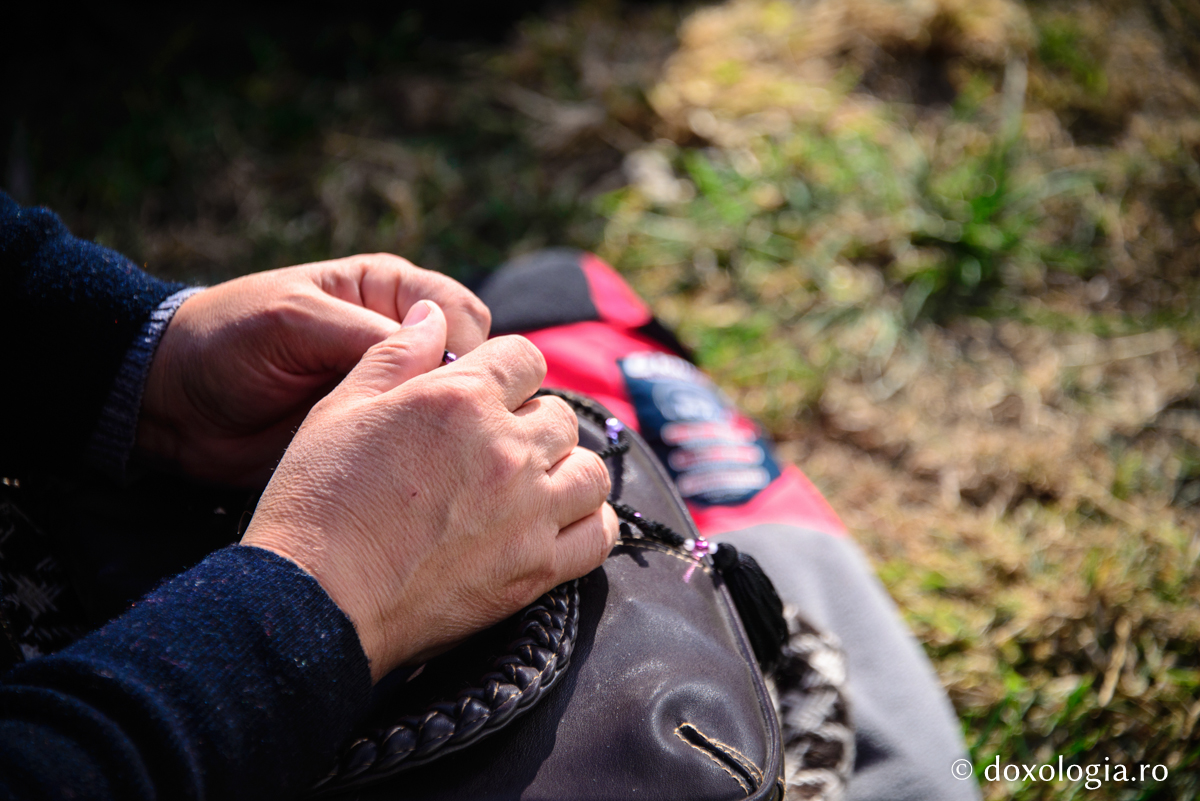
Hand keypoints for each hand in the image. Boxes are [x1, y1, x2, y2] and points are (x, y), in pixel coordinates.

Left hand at [137, 254, 490, 486]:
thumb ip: (366, 333)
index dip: (465, 351)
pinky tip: (420, 478)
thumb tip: (446, 353)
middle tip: (449, 433)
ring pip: (452, 413)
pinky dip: (426, 461)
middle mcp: (401, 339)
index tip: (448, 389)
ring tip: (437, 461)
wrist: (172, 405)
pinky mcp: (377, 437)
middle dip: (466, 398)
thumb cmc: (226, 340)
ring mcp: (391, 391)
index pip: (461, 315)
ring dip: (450, 435)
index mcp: (390, 291)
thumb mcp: (294, 320)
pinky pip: (419, 448)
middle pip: (471, 367)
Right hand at [241, 300, 618, 680]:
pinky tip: (557, 525)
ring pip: (590, 472)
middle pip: (560, 415)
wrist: (315, 602)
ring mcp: (530, 511)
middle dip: (532, 422)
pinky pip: (598, 536)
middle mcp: (508, 449)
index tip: (486, 394)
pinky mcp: (537, 569)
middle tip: (495, 449)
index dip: (506, 371)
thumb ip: (397, 354)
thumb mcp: (341, 407)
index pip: (524, 357)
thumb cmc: (318, 500)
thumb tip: (434, 315)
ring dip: (566, 470)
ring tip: (531, 485)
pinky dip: (587, 525)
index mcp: (461, 398)